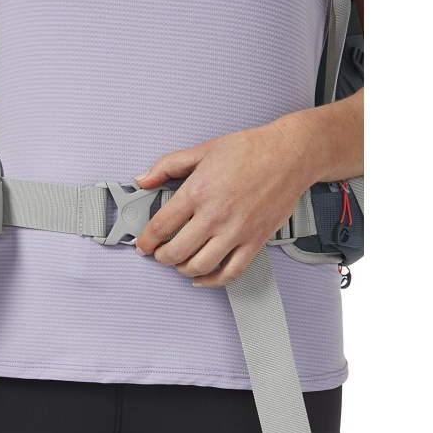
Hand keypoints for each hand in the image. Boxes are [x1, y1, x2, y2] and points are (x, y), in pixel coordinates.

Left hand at [133, 114, 318, 287]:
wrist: (289, 155)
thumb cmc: (251, 150)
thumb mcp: (202, 150)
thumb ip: (168, 166)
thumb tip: (144, 178)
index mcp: (198, 192)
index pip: (160, 226)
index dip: (146, 240)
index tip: (143, 245)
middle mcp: (215, 215)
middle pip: (176, 251)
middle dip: (161, 257)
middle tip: (159, 255)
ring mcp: (236, 231)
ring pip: (200, 266)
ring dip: (183, 270)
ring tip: (179, 264)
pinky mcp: (255, 241)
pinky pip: (231, 272)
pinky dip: (213, 281)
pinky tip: (204, 278)